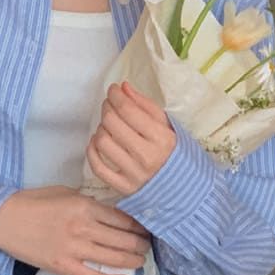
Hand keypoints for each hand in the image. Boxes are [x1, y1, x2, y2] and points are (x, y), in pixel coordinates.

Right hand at [0, 186, 151, 274]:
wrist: (3, 220)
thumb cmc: (31, 202)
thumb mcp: (63, 192)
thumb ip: (87, 202)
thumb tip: (107, 211)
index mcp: (84, 206)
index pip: (122, 218)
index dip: (139, 225)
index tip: (146, 229)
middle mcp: (83, 227)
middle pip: (124, 239)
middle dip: (141, 243)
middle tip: (148, 245)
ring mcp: (74, 249)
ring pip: (114, 258)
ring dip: (133, 260)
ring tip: (142, 260)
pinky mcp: (64, 266)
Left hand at [85, 81, 175, 196]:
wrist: (182, 187)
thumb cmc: (173, 152)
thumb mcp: (167, 125)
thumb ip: (145, 105)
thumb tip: (123, 88)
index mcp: (160, 137)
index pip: (128, 110)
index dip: (115, 95)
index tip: (113, 90)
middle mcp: (146, 156)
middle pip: (112, 123)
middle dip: (107, 108)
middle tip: (109, 105)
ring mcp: (133, 173)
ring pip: (102, 142)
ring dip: (101, 128)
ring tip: (108, 126)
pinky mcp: (122, 187)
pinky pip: (97, 166)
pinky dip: (92, 150)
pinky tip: (98, 142)